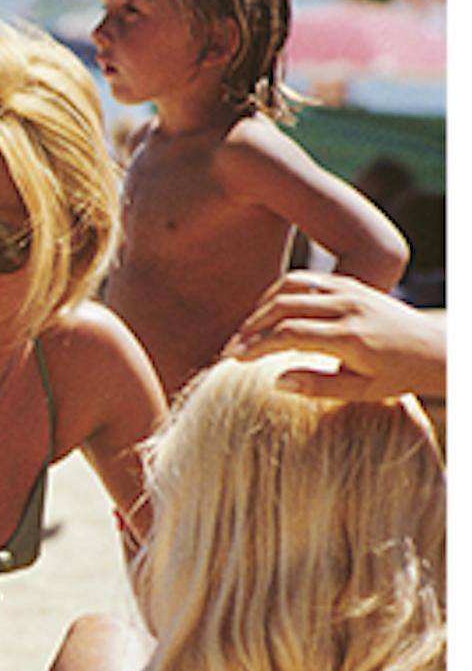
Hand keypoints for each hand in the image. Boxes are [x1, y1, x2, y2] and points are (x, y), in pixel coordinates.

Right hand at [229, 271, 444, 402]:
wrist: (437, 349)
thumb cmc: (400, 375)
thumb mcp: (362, 391)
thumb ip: (318, 386)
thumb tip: (277, 382)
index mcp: (350, 337)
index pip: (288, 334)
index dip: (256, 345)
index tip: (235, 358)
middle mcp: (349, 307)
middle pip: (283, 307)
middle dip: (251, 326)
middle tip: (233, 346)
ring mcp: (351, 291)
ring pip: (291, 287)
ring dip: (262, 306)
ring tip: (248, 328)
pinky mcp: (353, 284)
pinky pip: (307, 279)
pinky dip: (282, 292)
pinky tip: (271, 310)